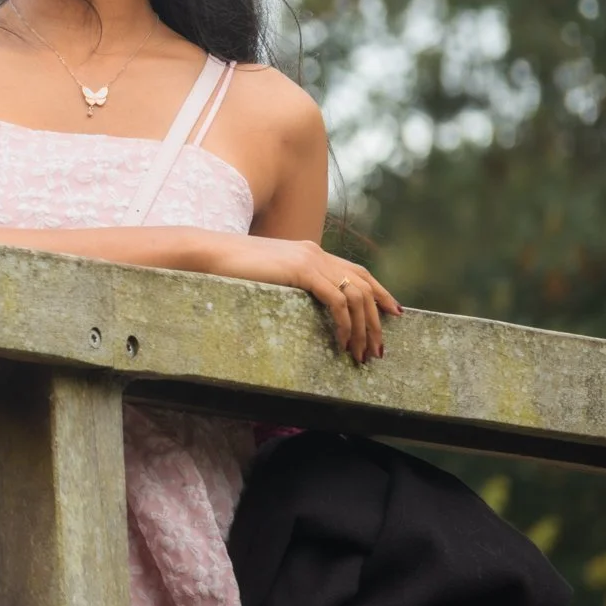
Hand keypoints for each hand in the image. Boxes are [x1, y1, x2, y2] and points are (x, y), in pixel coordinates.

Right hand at [197, 235, 401, 362]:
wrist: (211, 253)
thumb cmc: (230, 268)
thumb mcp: (267, 274)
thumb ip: (288, 281)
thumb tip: (300, 302)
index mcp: (311, 252)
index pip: (357, 272)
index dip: (380, 293)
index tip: (394, 314)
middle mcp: (317, 253)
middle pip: (364, 287)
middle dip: (376, 321)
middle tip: (378, 350)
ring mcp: (311, 260)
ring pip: (356, 296)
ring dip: (364, 329)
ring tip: (362, 354)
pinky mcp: (303, 270)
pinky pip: (337, 301)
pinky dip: (345, 324)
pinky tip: (342, 342)